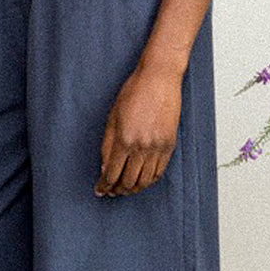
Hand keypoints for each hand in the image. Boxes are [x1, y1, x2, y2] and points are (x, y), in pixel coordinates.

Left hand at [95, 62, 182, 195]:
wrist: (159, 79)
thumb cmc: (134, 92)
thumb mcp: (112, 117)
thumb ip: (107, 145)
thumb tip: (105, 168)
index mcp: (124, 139)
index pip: (112, 174)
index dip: (104, 185)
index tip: (100, 190)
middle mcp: (142, 147)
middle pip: (128, 181)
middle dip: (117, 190)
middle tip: (111, 191)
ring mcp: (158, 147)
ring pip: (145, 180)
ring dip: (133, 188)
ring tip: (125, 188)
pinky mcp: (169, 145)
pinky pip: (159, 171)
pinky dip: (149, 180)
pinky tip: (141, 180)